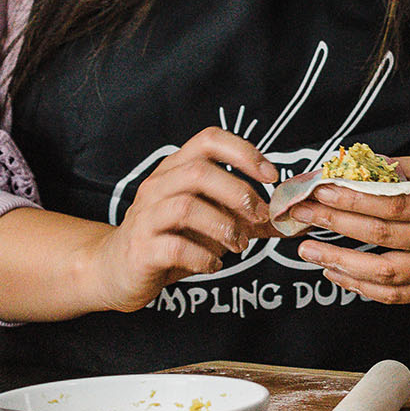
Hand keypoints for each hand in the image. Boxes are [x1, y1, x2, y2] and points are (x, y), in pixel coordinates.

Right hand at [83, 127, 277, 312]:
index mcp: (177, 169)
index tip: (271, 176)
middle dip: (239, 194)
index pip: (209, 140)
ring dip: (223, 226)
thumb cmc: (170, 239)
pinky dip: (203, 257)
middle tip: (260, 218)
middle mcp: (158, 185)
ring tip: (239, 244)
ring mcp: (145, 216)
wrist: (115, 270)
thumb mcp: (213, 222)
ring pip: (186, 207)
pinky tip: (214, 264)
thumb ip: (250, 219)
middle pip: (200, 172)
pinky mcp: (140, 249)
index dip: (244, 152)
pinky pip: (175, 247)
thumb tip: (294, 219)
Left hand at [282, 157, 409, 302]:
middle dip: (335, 224)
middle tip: (302, 215)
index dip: (352, 199)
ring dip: (339, 262)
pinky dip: (359, 286)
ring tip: (308, 250)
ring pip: (384, 273)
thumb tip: (339, 169)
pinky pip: (393, 295)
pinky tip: (335, 272)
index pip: (392, 203)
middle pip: (383, 235)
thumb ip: (390, 170)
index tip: (319, 191)